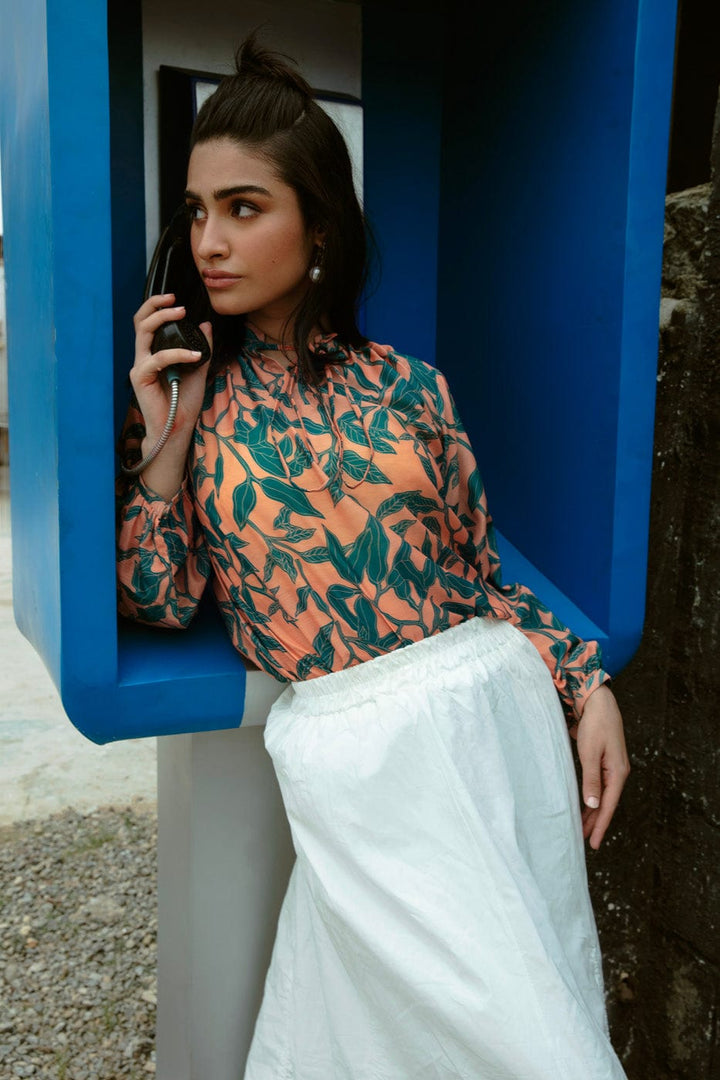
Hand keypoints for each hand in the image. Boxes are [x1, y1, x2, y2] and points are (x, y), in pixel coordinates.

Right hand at [130, 293, 211, 448]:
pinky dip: (178, 353)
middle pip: (140, 321)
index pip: (149, 323)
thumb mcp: (198, 370)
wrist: (177, 428)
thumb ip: (201, 348)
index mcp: (154, 353)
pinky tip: (195, 356)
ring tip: (182, 313)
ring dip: (163, 318)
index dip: (158, 307)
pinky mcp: (141, 377)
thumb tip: (205, 325)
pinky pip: (158, 358)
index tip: (176, 300)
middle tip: (175, 300)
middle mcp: (143, 357)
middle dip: (156, 305)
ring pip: (144, 332)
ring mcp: (140, 366)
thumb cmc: (184, 402)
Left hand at [569, 684, 629, 850]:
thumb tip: (594, 805)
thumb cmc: (595, 725)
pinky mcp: (605, 761)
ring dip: (593, 811)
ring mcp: (612, 767)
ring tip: (581, 827)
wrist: (599, 702)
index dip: (600, 825)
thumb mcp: (590, 753)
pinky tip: (585, 804)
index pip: (608, 806)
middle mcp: (618, 772)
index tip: (593, 843)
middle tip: (584, 840)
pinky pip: (600, 785)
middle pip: (606, 803)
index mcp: (617, 773)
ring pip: (603, 795)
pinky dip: (592, 797)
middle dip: (596, 822)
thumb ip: (592, 780)